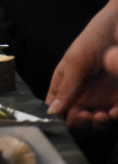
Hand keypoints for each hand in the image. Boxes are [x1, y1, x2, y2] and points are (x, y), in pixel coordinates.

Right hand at [46, 0, 117, 126]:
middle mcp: (83, 94)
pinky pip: (115, 115)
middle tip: (86, 116)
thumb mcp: (76, 61)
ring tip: (101, 115)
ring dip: (98, 125)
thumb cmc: (95, 37)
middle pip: (77, 121)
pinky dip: (114, 118)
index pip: (58, 109)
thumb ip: (66, 87)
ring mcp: (103, 98)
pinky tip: (114, 112)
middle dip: (80, 125)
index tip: (69, 116)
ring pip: (96, 124)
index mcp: (66, 85)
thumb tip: (51, 111)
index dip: (61, 118)